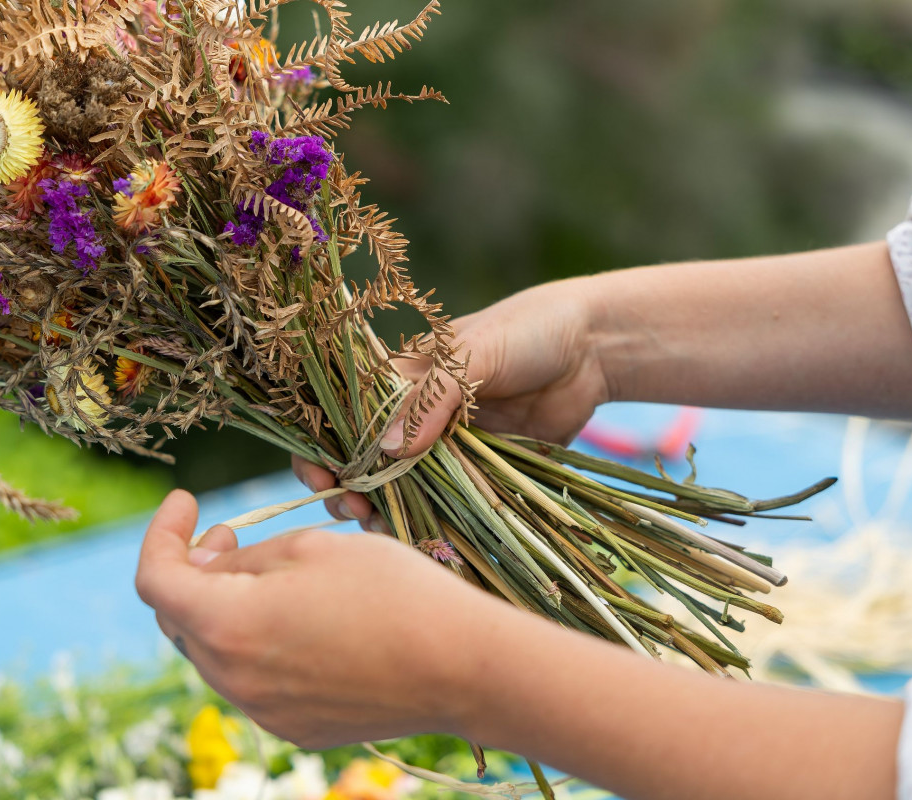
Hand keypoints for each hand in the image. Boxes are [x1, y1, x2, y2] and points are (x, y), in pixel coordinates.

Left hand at [134, 490, 508, 747]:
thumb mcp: (309, 547)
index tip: (185, 500)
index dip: (160, 533)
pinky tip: (297, 620)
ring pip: (214, 653)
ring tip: (267, 573)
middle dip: (191, 571)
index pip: (155, 580)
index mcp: (228, 626)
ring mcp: (264, 712)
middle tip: (227, 532)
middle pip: (180, 620)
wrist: (461, 666)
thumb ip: (240, 558)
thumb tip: (203, 566)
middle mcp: (234, 680)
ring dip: (222, 608)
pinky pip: (252, 681)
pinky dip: (254, 644)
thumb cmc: (390, 590)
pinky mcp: (296, 728)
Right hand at [294, 278, 609, 523]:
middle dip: (348, 486)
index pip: (345, 413)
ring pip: (401, 488)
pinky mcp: (481, 471)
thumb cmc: (527, 330)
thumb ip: (432, 397)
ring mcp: (447, 447)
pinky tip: (418, 541)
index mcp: (402, 378)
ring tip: (377, 528)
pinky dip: (429, 523)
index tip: (318, 473)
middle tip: (349, 509)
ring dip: (383, 511)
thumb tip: (387, 449)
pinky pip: (448, 502)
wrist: (594, 348)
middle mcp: (417, 415)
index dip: (323, 443)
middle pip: (365, 459)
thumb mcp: (474, 353)